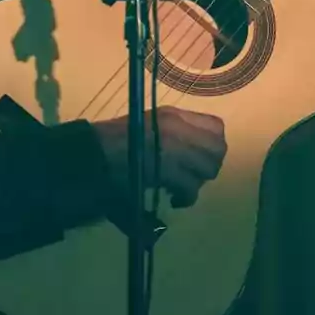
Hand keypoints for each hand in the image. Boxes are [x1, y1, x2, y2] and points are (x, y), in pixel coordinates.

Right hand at [92, 106, 226, 208]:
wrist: (96, 153)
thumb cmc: (116, 140)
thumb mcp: (150, 125)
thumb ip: (176, 133)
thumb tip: (195, 150)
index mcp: (175, 114)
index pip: (216, 126)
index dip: (213, 144)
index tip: (201, 156)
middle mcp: (180, 127)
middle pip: (218, 149)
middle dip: (209, 166)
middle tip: (193, 175)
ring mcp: (176, 147)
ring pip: (208, 169)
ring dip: (197, 182)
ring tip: (181, 188)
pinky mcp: (169, 170)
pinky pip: (191, 187)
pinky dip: (186, 197)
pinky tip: (175, 199)